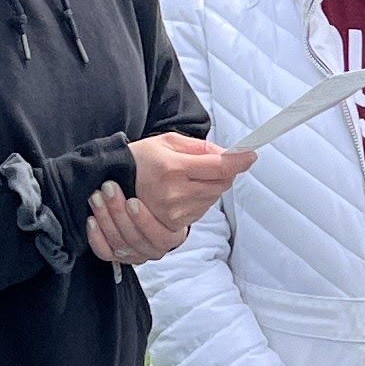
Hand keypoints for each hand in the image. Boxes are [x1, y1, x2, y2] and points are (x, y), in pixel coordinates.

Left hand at [84, 185, 180, 266]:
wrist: (149, 205)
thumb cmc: (159, 192)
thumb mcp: (171, 183)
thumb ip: (173, 176)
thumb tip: (178, 163)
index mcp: (174, 235)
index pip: (161, 235)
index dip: (144, 220)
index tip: (132, 201)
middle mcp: (156, 249)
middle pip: (135, 237)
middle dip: (118, 211)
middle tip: (108, 189)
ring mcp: (136, 254)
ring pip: (118, 242)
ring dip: (105, 219)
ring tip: (96, 198)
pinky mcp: (118, 256)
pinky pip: (105, 252)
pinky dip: (96, 237)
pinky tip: (91, 220)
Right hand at [130, 133, 251, 232]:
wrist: (114, 181)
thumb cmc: (141, 158)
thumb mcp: (168, 141)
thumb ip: (200, 147)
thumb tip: (228, 153)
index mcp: (174, 168)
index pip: (219, 167)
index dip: (239, 161)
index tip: (250, 155)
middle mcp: (175, 193)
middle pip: (221, 184)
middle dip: (225, 172)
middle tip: (213, 163)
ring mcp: (174, 212)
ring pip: (214, 198)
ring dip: (211, 186)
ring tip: (189, 177)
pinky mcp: (173, 224)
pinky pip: (202, 210)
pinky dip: (201, 199)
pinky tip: (184, 190)